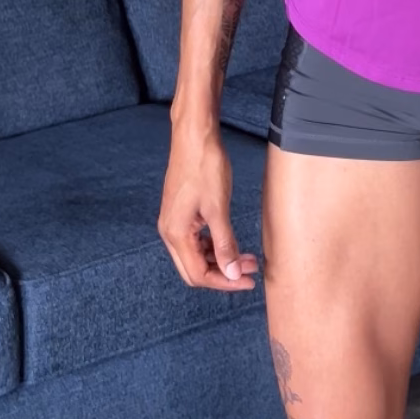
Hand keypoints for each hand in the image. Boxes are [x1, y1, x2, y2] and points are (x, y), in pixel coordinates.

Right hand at [157, 123, 260, 291]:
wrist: (194, 136)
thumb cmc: (204, 166)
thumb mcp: (218, 208)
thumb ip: (224, 244)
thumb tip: (232, 273)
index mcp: (175, 234)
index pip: (198, 274)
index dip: (224, 282)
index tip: (247, 281)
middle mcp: (170, 232)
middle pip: (194, 270)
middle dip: (223, 274)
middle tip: (249, 272)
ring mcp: (174, 222)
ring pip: (196, 255)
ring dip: (220, 260)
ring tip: (246, 258)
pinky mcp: (181, 213)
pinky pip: (196, 241)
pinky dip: (214, 247)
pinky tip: (230, 243)